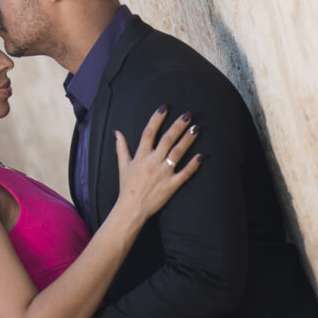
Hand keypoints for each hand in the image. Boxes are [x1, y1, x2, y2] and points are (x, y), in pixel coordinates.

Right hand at [115, 108, 202, 224]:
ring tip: (195, 129)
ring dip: (187, 140)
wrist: (131, 209)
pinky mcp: (171, 185)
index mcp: (140, 156)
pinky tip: (201, 156)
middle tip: (188, 115)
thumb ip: (121, 147)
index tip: (164, 108)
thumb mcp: (122, 165)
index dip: (156, 119)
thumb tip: (117, 132)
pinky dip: (193, 165)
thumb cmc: (127, 187)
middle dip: (178, 126)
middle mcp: (152, 162)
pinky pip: (184, 173)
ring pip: (177, 153)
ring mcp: (163, 173)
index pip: (148, 133)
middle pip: (167, 140)